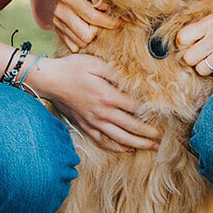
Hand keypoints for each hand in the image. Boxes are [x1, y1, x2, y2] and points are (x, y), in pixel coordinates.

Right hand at [34, 54, 160, 152]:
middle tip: (163, 138)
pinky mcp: (85, 127)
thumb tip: (132, 78)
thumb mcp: (95, 62)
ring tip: (152, 147)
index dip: (150, 112)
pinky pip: (103, 141)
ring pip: (120, 138)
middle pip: (131, 126)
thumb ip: (114, 72)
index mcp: (107, 95)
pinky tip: (126, 149)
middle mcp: (102, 112)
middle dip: (149, 133)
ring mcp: (93, 122)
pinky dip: (116, 147)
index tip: (164, 115)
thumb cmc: (72, 68)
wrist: (49, 81)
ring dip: (138, 143)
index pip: (135, 107)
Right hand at [52, 0, 119, 52]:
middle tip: (105, 22)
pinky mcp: (57, 30)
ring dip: (91, 36)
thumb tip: (106, 7)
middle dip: (99, 31)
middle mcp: (60, 11)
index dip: (109, 22)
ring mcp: (56, 22)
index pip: (93, 17)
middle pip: (86, 35)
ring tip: (95, 24)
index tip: (120, 22)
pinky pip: (73, 46)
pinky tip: (87, 29)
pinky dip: (82, 41)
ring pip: (80, 43)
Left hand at [175, 8, 212, 80]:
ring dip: (206, 66)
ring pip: (202, 70)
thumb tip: (183, 37)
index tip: (188, 44)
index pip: (182, 38)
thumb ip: (203, 24)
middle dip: (193, 58)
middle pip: (189, 58)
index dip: (183, 44)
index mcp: (211, 22)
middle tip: (201, 54)